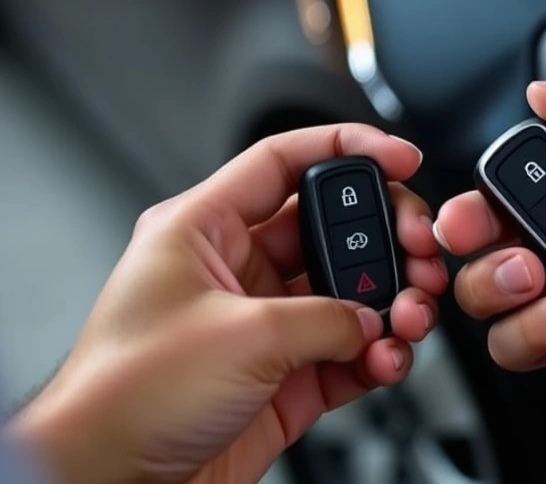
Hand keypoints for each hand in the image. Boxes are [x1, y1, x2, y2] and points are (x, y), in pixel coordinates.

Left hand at [7, 125, 447, 483]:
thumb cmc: (126, 398)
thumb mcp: (239, 335)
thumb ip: (322, 316)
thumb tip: (371, 318)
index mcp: (204, 230)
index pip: (284, 162)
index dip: (347, 148)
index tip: (399, 158)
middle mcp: (237, 271)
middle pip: (332, 229)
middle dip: (386, 238)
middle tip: (420, 251)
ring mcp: (265, 325)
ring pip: (350, 295)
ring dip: (391, 304)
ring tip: (409, 317)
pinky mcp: (284, 378)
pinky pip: (350, 353)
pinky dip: (378, 356)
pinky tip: (386, 360)